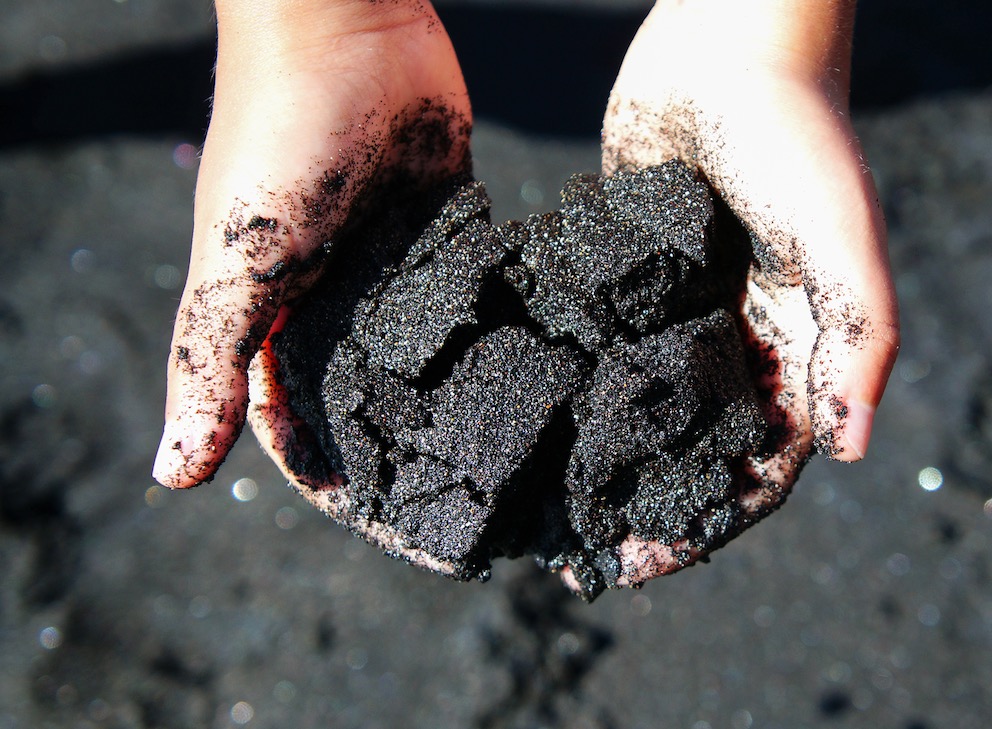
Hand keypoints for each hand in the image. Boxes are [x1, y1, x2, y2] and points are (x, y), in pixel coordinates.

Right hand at [153, 0, 470, 492]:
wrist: (349, 30)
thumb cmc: (279, 146)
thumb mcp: (238, 267)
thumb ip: (209, 365)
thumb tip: (171, 476)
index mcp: (275, 318)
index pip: (296, 421)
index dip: (331, 475)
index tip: (389, 528)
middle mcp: (336, 299)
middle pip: (370, 392)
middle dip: (408, 444)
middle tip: (469, 499)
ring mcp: (396, 263)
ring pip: (427, 349)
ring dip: (459, 393)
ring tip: (518, 452)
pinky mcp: (449, 226)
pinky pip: (473, 290)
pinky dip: (496, 326)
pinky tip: (540, 372)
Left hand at [564, 0, 899, 589]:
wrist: (731, 44)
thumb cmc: (800, 137)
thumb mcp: (844, 243)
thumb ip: (856, 341)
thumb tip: (856, 450)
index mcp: (796, 348)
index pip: (761, 462)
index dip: (712, 519)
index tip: (646, 560)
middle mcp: (738, 337)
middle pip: (693, 445)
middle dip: (646, 498)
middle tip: (584, 547)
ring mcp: (681, 306)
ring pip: (641, 402)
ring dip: (603, 451)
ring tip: (543, 497)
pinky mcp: (629, 269)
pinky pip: (601, 338)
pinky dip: (573, 379)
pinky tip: (523, 410)